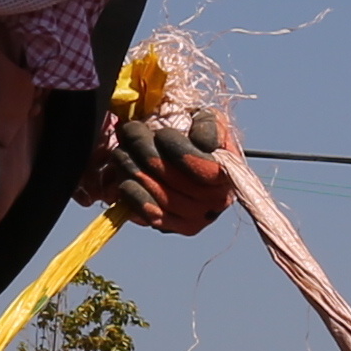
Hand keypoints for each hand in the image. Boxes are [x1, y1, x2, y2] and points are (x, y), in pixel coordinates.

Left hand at [81, 97, 240, 237]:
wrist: (192, 162)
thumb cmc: (198, 136)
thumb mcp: (211, 122)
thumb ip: (210, 126)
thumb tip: (200, 142)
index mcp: (228, 175)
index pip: (203, 168)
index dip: (178, 150)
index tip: (161, 133)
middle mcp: (215, 203)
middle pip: (175, 181)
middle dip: (146, 153)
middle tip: (130, 132)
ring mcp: (195, 219)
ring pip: (160, 198)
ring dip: (134, 172)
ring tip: (122, 151)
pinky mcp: (174, 228)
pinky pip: (151, 216)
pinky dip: (134, 198)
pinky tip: (124, 180)